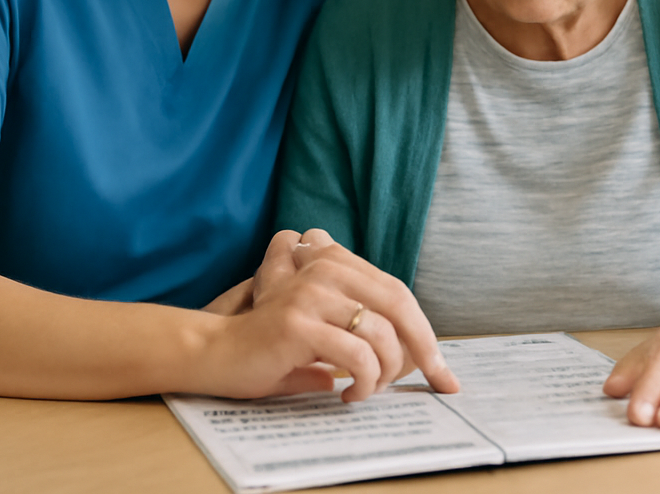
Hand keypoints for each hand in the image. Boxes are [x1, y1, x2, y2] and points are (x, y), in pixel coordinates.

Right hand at [228, 229, 459, 402]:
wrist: (215, 354)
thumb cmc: (272, 348)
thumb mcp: (325, 327)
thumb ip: (362, 328)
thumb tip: (413, 356)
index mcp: (335, 264)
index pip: (398, 293)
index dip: (426, 332)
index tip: (444, 370)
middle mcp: (325, 269)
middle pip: (400, 306)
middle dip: (425, 351)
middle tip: (435, 382)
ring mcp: (312, 294)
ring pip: (381, 335)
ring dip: (384, 374)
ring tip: (365, 390)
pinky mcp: (299, 324)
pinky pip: (356, 357)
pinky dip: (363, 383)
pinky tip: (348, 395)